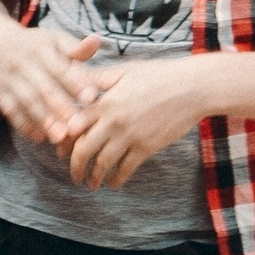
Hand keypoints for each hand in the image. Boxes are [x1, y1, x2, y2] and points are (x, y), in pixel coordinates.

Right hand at [0, 25, 104, 143]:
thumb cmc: (34, 45)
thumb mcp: (54, 39)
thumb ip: (76, 47)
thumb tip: (97, 40)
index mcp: (42, 48)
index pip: (61, 67)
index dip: (76, 82)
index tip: (92, 97)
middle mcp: (25, 63)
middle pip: (44, 88)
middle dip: (61, 107)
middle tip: (79, 125)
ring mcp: (10, 79)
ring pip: (28, 101)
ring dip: (44, 120)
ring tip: (61, 136)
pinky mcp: (0, 93)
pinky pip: (11, 111)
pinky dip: (24, 125)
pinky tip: (39, 137)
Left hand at [66, 58, 206, 187]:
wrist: (192, 87)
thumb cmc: (159, 74)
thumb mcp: (124, 70)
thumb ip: (97, 77)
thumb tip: (74, 77)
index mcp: (104, 101)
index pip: (73, 125)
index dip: (64, 141)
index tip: (61, 152)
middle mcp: (113, 121)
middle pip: (84, 149)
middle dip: (75, 167)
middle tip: (74, 175)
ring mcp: (130, 136)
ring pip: (103, 163)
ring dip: (94, 177)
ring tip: (91, 184)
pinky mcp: (147, 147)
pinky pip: (126, 169)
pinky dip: (117, 179)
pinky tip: (114, 183)